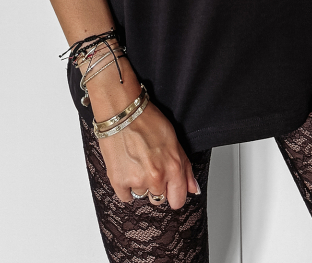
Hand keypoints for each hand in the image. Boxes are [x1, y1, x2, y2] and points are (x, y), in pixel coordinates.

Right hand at [87, 57, 198, 209]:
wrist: (121, 111)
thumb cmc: (147, 120)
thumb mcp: (174, 140)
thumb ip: (185, 167)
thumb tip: (193, 189)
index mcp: (173, 168)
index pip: (178, 200)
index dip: (173, 193)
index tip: (168, 186)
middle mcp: (156, 178)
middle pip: (159, 199)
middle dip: (156, 187)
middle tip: (149, 166)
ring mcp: (137, 181)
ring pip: (141, 194)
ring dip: (139, 183)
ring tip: (135, 161)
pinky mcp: (118, 181)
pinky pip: (125, 196)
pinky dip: (125, 185)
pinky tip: (126, 167)